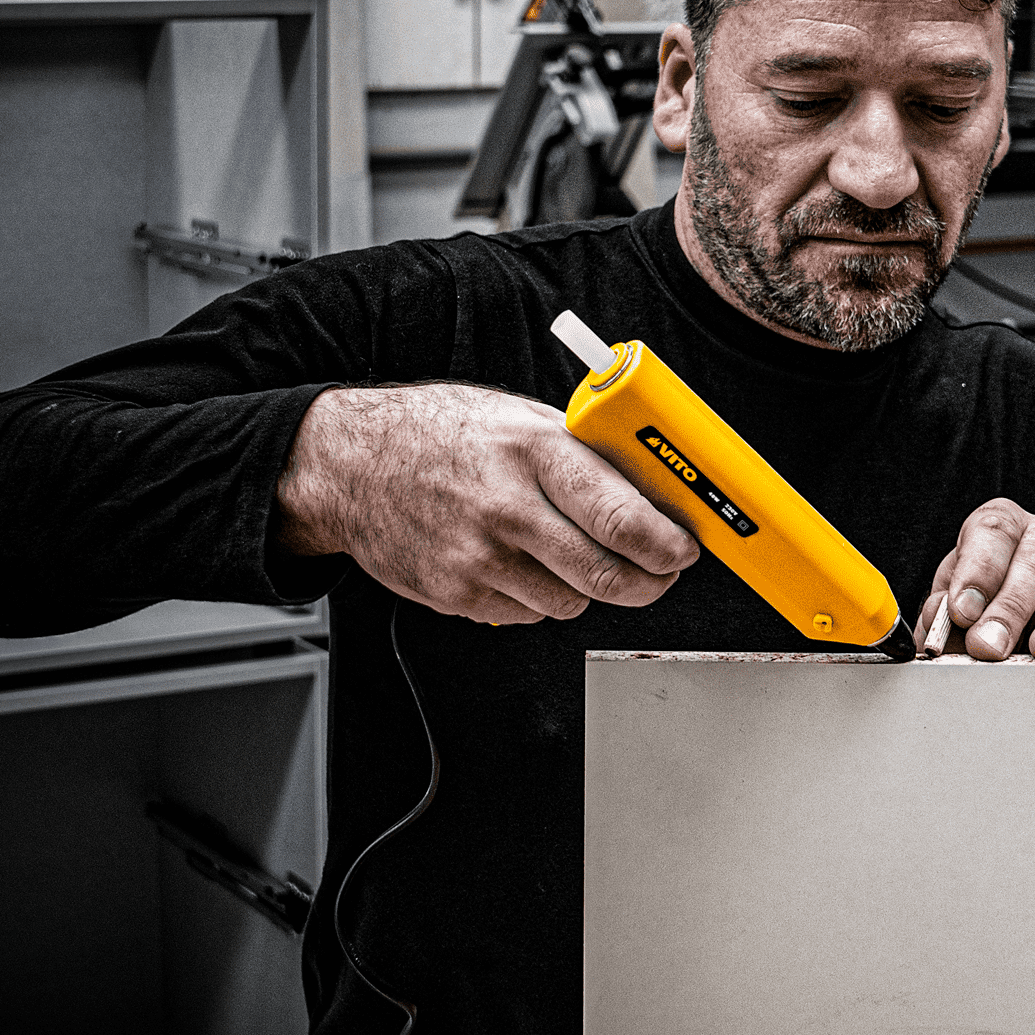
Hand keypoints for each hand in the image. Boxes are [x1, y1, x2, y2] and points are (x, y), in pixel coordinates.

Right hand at [275, 384, 698, 623]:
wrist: (350, 466)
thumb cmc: (440, 434)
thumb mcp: (520, 420)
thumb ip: (584, 455)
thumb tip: (656, 492)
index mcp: (534, 452)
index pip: (621, 516)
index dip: (666, 545)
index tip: (684, 550)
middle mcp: (507, 508)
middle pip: (605, 575)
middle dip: (648, 583)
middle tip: (659, 572)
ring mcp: (479, 558)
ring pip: (571, 603)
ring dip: (587, 587)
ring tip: (570, 553)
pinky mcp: (457, 595)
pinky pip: (527, 615)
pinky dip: (537, 597)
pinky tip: (518, 561)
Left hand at [914, 498, 1034, 663]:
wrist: (1024, 621)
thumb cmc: (984, 605)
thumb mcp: (956, 603)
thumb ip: (942, 613)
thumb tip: (937, 624)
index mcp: (1006, 527)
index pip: (991, 533)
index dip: (975, 571)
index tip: (960, 611)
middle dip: (1009, 607)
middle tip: (988, 647)